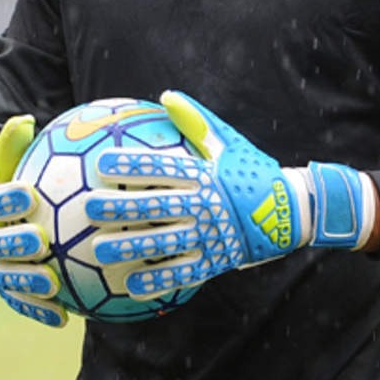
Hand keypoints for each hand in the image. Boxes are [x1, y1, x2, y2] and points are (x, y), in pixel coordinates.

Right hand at [0, 115, 67, 326]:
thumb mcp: (0, 167)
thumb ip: (11, 147)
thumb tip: (26, 118)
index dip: (5, 200)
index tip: (28, 195)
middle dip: (15, 244)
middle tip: (41, 241)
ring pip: (6, 278)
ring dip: (27, 283)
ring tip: (52, 283)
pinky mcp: (4, 289)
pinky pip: (19, 304)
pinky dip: (39, 312)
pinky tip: (64, 318)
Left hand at [86, 90, 377, 296]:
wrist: (291, 212)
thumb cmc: (252, 172)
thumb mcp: (229, 143)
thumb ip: (196, 121)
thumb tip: (166, 95)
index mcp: (205, 174)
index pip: (163, 166)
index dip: (132, 163)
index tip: (101, 161)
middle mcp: (205, 205)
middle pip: (156, 205)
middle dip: (120, 206)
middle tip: (88, 207)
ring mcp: (210, 236)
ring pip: (163, 242)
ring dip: (129, 246)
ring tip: (97, 250)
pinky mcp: (215, 262)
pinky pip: (182, 273)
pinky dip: (157, 280)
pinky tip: (130, 285)